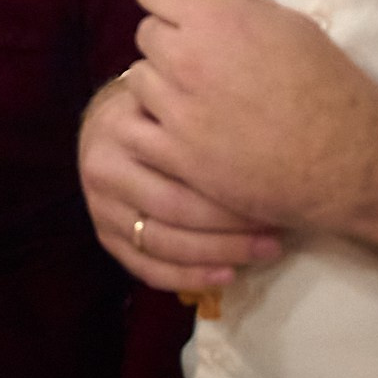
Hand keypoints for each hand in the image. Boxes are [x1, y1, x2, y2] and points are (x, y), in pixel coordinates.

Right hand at [77, 73, 283, 293]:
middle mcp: (103, 169)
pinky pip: (147, 269)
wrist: (108, 125)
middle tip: (276, 232)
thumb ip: (199, 111)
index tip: (277, 194)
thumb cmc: (157, 112)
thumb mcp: (169, 99)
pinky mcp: (104, 237)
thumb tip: (270, 135)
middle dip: (231, 226)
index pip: (181, 167)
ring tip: (264, 252)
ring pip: (162, 244)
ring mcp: (100, 208)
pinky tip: (227, 276)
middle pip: (173, 208)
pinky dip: (190, 278)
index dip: (231, 186)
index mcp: (121, 129)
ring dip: (218, 254)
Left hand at [127, 0, 377, 297]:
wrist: (349, 160)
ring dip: (161, 84)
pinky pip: (135, 128)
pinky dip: (154, 126)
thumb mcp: (287, 23)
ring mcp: (177, 110)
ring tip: (196, 99)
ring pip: (138, 80)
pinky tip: (180, 129)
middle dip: (169, 42)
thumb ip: (236, 6)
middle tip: (201, 61)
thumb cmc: (328, 85)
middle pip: (146, 34)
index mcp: (213, 20)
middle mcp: (186, 59)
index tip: (182, 11)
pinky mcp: (177, 155)